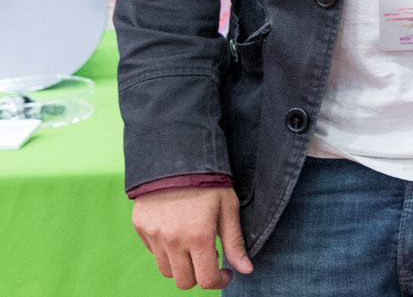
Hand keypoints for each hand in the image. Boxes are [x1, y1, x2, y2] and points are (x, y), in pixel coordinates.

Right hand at [131, 187, 251, 289]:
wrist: (177, 157)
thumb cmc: (209, 182)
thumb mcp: (228, 208)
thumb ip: (235, 242)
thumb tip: (246, 270)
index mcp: (199, 236)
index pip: (206, 279)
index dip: (219, 281)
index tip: (226, 272)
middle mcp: (173, 241)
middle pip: (184, 281)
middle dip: (199, 275)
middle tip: (210, 257)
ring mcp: (154, 236)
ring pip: (166, 270)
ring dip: (181, 265)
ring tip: (193, 244)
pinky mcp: (141, 228)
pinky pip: (153, 252)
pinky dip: (166, 251)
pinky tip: (178, 232)